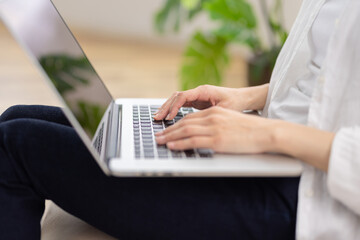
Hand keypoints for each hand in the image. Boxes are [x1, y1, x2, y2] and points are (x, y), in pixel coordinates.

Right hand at [154, 85, 253, 120]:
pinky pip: (181, 104)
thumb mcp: (225, 109)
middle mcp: (198, 91)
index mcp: (203, 90)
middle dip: (165, 107)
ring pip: (176, 99)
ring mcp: (196, 96)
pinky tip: (167, 117)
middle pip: (176, 96)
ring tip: (158, 118)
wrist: (243, 98)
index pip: (183, 96)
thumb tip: (198, 122)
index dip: (174, 107)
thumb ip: (211, 113)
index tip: (169, 118)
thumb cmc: (236, 102)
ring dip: (167, 108)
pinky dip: (172, 110)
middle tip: (157, 118)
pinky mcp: (196, 101)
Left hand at [155, 106, 276, 153]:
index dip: (176, 123)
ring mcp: (214, 128)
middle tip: (158, 135)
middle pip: (184, 123)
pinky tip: (172, 146)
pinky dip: (181, 144)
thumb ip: (216, 124)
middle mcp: (212, 117)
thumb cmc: (251, 130)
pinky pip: (194, 141)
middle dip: (169, 130)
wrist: (267, 132)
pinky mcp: (218, 140)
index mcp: (215, 112)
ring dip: (170, 136)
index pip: (190, 117)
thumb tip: (204, 132)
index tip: (167, 129)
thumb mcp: (231, 121)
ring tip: (160, 141)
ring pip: (186, 131)